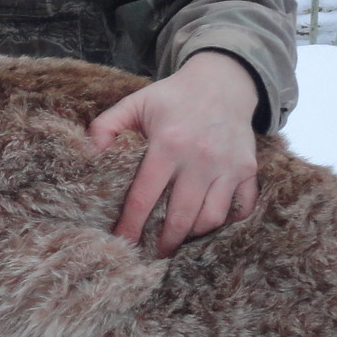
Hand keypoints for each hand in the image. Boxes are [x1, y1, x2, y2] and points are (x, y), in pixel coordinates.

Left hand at [88, 51, 261, 256]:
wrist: (223, 82)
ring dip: (193, 234)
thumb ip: (106, 126)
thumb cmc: (173, 97)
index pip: (145, 196)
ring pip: (211, 218)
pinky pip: (241, 208)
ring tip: (178, 238)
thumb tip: (88, 155)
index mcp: (168, 144)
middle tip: (153, 255)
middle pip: (180, 216)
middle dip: (164, 242)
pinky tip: (209, 223)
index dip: (132, 224)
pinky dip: (228, 222)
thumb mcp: (135, 102)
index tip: (123, 242)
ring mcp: (228, 166)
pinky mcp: (248, 170)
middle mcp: (200, 158)